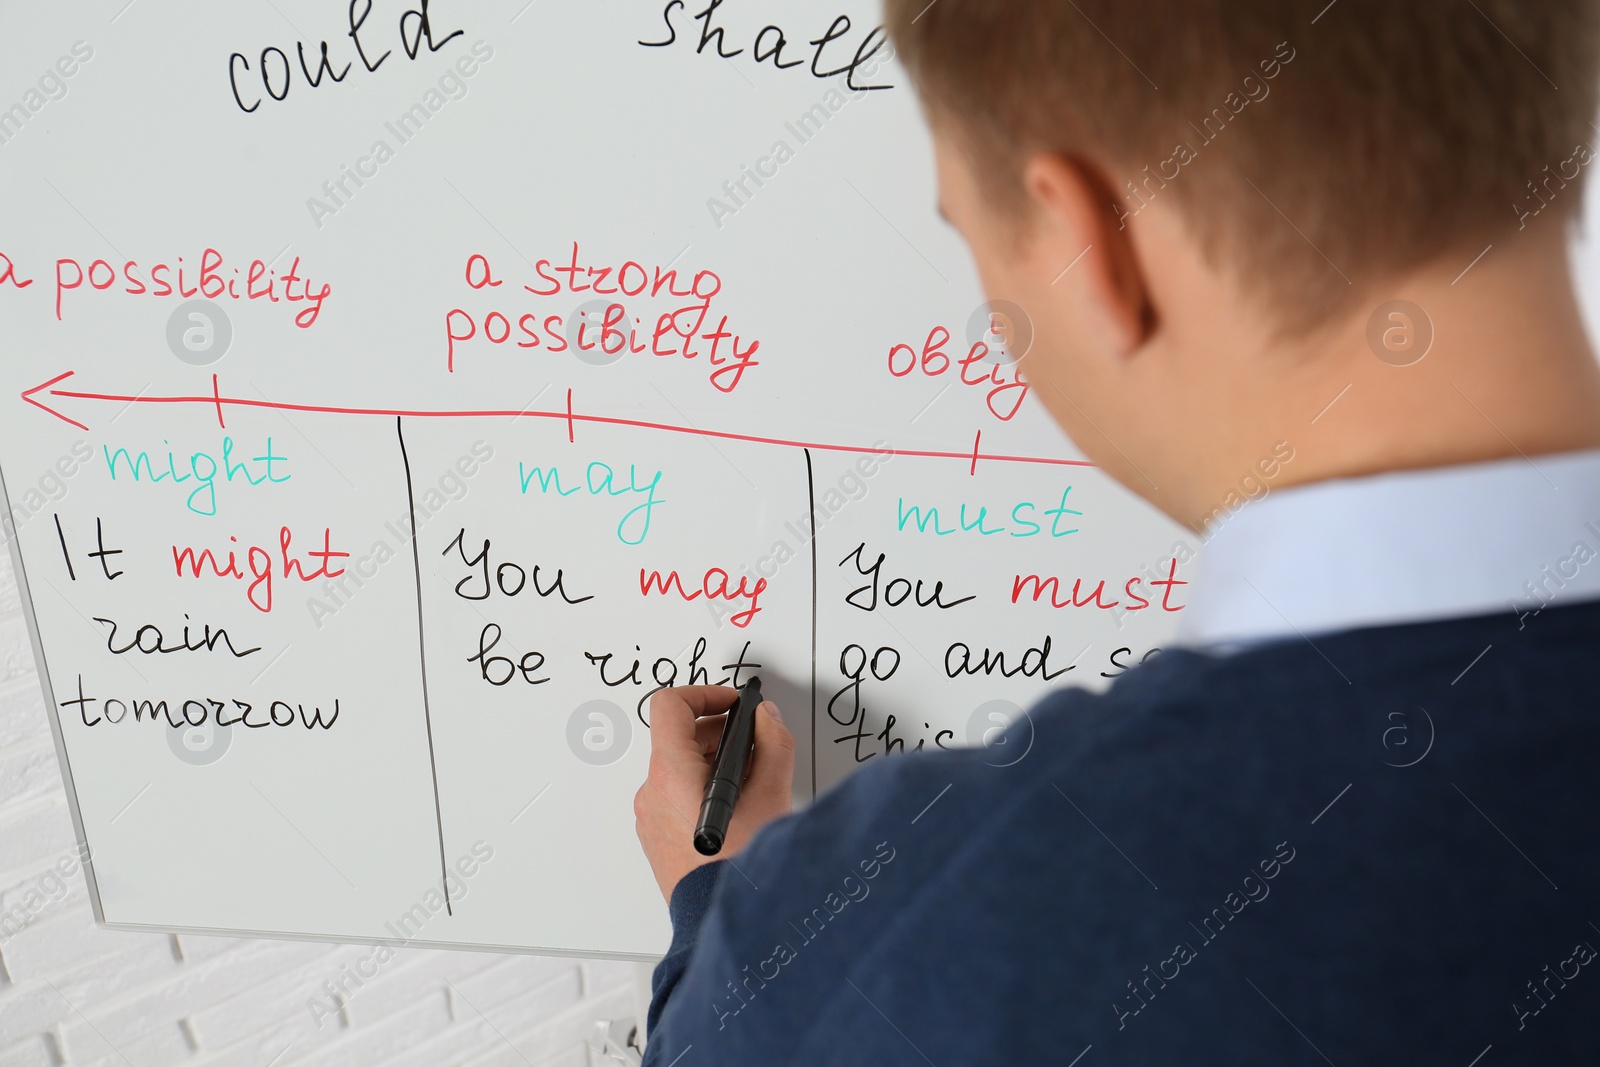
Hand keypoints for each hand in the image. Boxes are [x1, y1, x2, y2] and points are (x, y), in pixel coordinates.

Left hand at [634, 685, 794, 902]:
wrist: (722, 920)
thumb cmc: (740, 868)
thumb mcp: (772, 795)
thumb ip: (773, 743)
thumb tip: (767, 719)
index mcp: (671, 774)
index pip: (670, 706)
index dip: (705, 693)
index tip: (731, 703)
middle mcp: (652, 792)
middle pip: (677, 737)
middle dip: (719, 732)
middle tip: (754, 743)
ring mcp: (651, 817)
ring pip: (679, 768)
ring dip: (714, 762)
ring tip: (752, 781)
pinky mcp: (657, 838)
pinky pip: (675, 795)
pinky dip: (703, 788)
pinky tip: (738, 807)